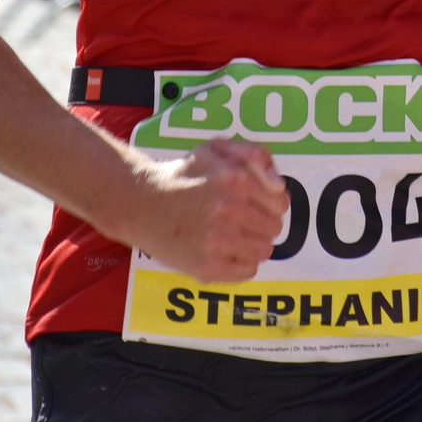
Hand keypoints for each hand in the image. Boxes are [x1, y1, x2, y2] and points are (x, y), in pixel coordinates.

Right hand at [118, 139, 287, 280]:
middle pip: (273, 229)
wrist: (140, 202)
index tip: (256, 205)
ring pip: (263, 251)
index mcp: (236, 179)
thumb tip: (280, 187)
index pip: (281, 204)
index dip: (271, 205)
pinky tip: (225, 252)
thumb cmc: (183, 174)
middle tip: (241, 221)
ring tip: (233, 237)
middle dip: (262, 224)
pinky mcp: (207, 267)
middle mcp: (229, 210)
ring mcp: (218, 241)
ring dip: (253, 245)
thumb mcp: (216, 149)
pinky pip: (247, 272)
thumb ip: (255, 155)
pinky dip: (242, 264)